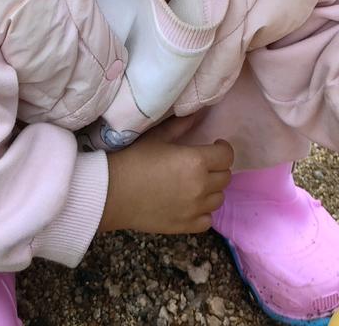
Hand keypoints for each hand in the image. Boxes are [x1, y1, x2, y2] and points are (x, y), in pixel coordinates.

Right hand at [98, 116, 232, 234]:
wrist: (112, 193)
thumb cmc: (134, 160)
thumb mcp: (158, 137)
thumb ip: (181, 125)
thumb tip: (199, 112)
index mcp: (196, 161)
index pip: (226, 156)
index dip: (223, 149)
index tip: (214, 145)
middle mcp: (201, 186)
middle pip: (225, 177)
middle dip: (217, 167)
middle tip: (204, 163)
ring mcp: (194, 209)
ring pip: (219, 199)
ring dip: (212, 189)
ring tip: (196, 183)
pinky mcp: (185, 226)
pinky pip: (208, 220)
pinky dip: (203, 212)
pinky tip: (191, 204)